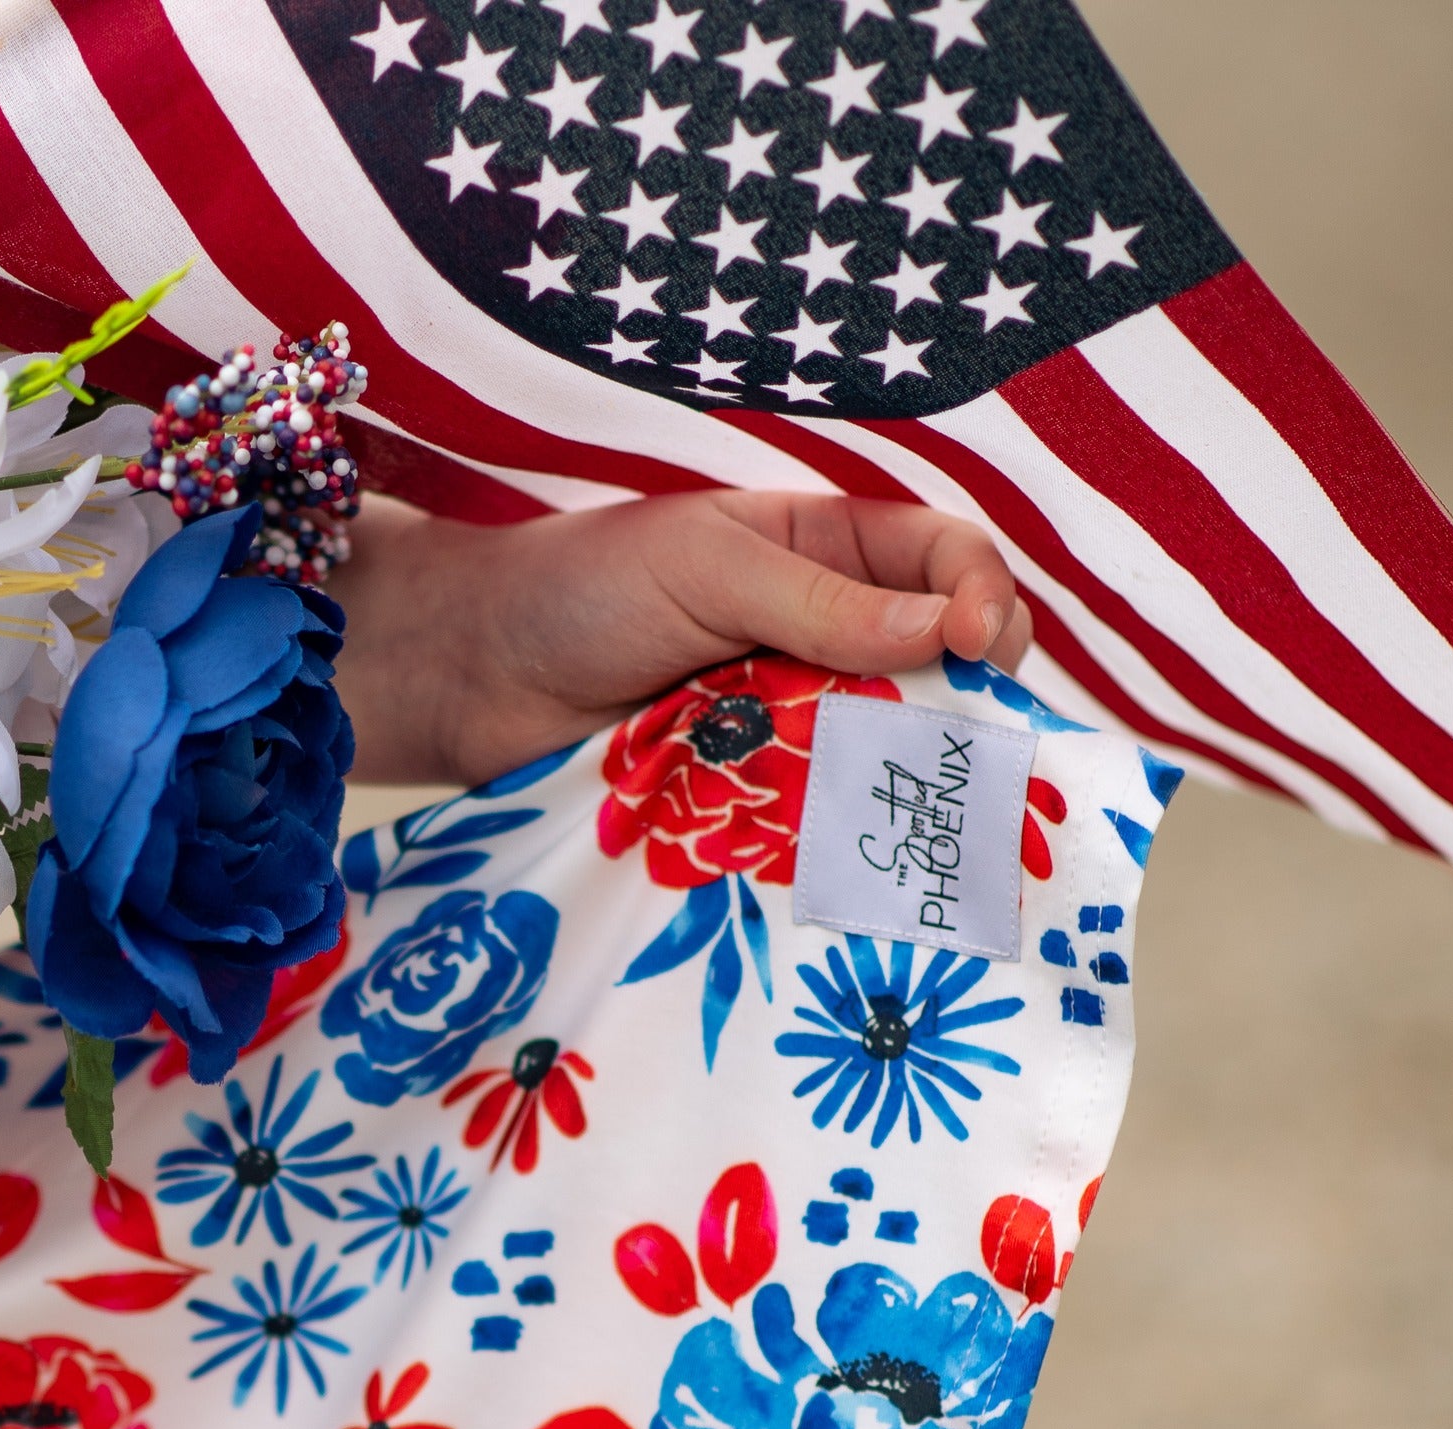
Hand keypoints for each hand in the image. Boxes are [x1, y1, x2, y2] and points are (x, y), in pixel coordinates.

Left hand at [326, 490, 1035, 789]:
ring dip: (907, 780)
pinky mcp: (749, 795)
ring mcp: (788, 720)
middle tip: (980, 754)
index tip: (978, 647)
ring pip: (886, 752)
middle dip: (970, 709)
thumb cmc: (580, 588)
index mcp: (825, 552)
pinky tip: (862, 852)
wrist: (469, 676)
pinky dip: (841, 832)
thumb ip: (822, 601)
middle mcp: (822, 636)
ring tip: (931, 814)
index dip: (983, 597)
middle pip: (938, 670)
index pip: (948, 562)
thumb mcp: (706, 568)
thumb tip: (949, 631)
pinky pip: (817, 816)